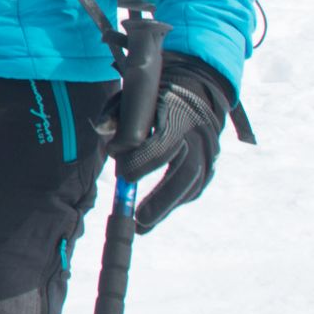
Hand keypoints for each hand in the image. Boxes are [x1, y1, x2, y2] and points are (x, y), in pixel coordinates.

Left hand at [116, 56, 232, 230]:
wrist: (195, 88)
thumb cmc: (155, 94)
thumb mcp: (134, 95)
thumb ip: (116, 112)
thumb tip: (102, 132)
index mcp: (179, 113)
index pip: (163, 143)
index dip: (139, 160)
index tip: (119, 172)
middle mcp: (199, 134)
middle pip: (185, 172)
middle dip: (160, 198)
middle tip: (136, 219)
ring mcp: (209, 151)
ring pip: (192, 185)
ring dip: (166, 207)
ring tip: (140, 225)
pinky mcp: (210, 163)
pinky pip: (194, 188)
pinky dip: (174, 200)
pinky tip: (156, 212)